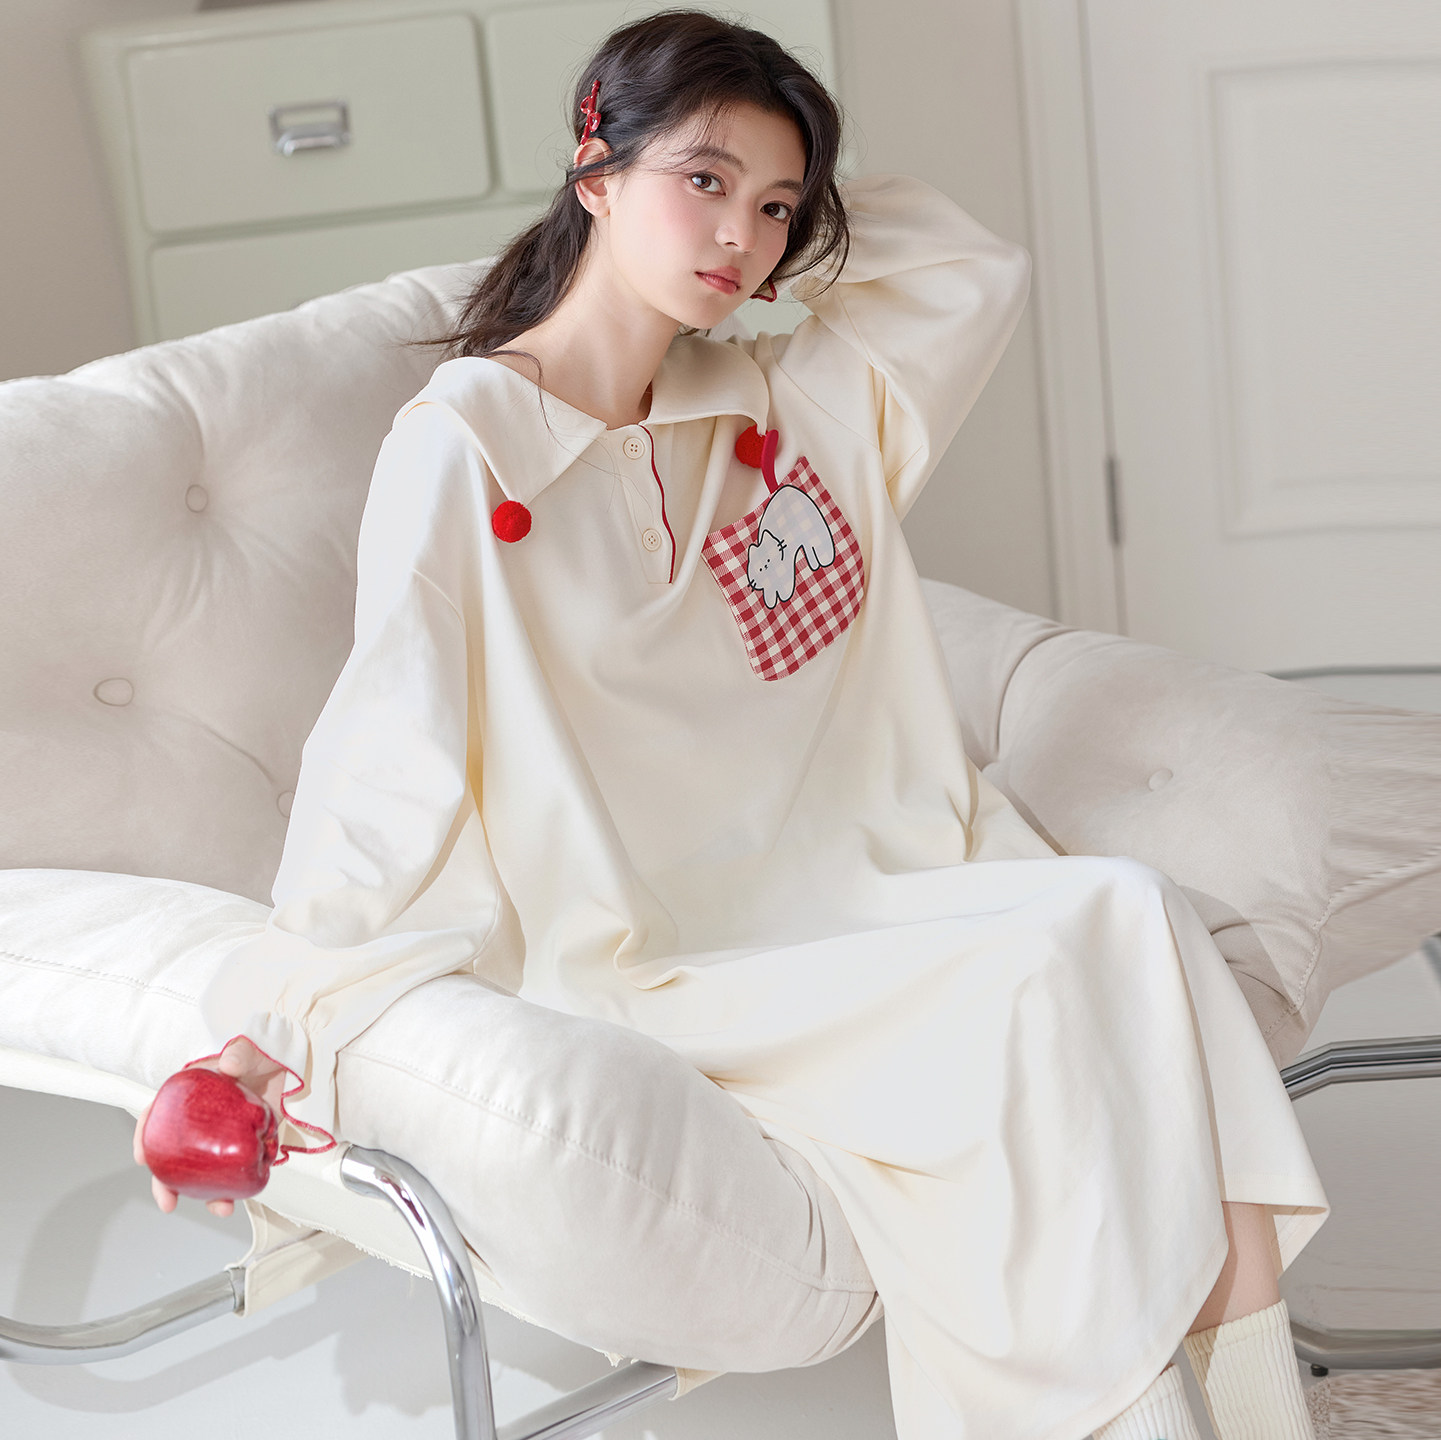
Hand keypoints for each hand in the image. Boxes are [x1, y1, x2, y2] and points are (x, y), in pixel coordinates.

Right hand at [134, 1036, 288, 1217]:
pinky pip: (234, 1171)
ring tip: (219, 1207)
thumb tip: (229, 1064)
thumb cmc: (260, 1056)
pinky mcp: (243, 1146)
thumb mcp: (247, 1050)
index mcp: (190, 1095)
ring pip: (203, 1171)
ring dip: (206, 1194)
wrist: (289, 1066)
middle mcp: (200, 1121)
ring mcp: (220, 1137)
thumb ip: (239, 1053)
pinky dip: (235, 1187)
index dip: (145, 1134)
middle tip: (167, 1200)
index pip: (157, 1113)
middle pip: (174, 1154)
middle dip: (166, 1182)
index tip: (142, 1156)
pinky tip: (238, 1197)